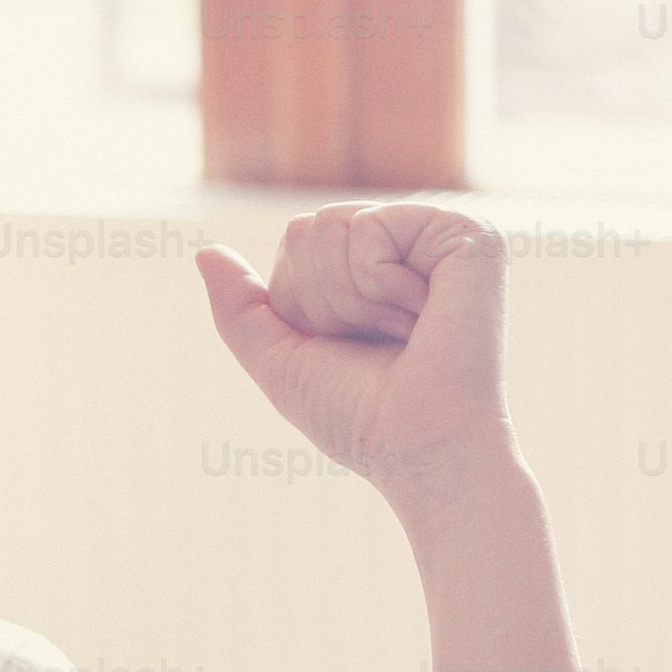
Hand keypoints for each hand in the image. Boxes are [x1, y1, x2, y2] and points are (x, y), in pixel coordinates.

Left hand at [194, 203, 519, 510]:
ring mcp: (439, 233)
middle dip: (322, 298)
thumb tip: (204, 252)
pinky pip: (369, 226)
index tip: (351, 346)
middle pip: (307, 229)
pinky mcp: (467, 233)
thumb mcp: (281, 362)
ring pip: (331, 223)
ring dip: (350, 298)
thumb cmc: (360, 417)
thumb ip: (240, 310)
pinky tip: (422, 313)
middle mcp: (409, 241)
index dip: (300, 304)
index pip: (295, 245)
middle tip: (379, 340)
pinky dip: (377, 283)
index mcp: (374, 266)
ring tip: (404, 331)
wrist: (419, 448)